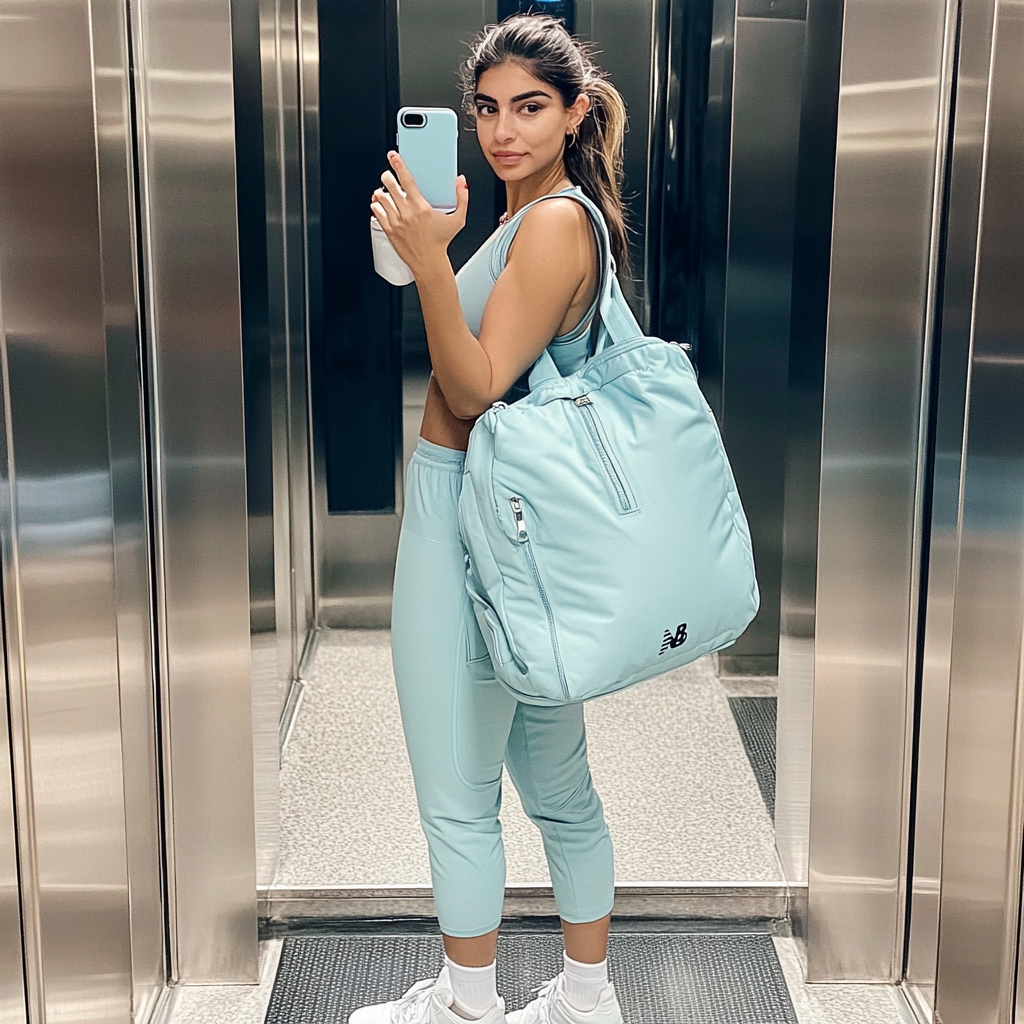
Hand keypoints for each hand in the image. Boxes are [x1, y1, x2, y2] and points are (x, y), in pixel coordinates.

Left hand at [370, 152, 468, 275]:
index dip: (398, 165)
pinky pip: (376, 212)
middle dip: (386, 177)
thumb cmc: (441, 242)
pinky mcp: (389, 230)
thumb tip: (461, 182)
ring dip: (381, 191)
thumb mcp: (458, 220)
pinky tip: (380, 204)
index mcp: (421, 207)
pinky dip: (376, 205)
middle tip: (388, 175)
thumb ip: (462, 198)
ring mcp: (396, 221)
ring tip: (385, 191)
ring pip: (381, 197)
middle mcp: (406, 212)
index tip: (393, 157)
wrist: (428, 262)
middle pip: (389, 185)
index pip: (407, 180)